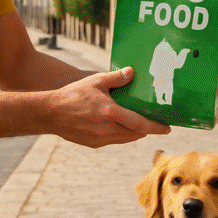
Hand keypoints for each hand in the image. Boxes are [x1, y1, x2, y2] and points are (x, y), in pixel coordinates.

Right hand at [44, 67, 170, 147]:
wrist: (49, 113)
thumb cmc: (73, 95)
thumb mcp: (95, 81)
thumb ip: (116, 78)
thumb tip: (132, 73)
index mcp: (110, 114)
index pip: (140, 124)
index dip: (156, 127)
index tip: (167, 128)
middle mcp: (107, 130)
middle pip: (136, 133)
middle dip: (146, 128)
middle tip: (153, 120)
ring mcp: (100, 139)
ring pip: (125, 138)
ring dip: (134, 132)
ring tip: (138, 122)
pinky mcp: (94, 144)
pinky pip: (114, 140)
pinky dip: (121, 134)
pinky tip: (119, 124)